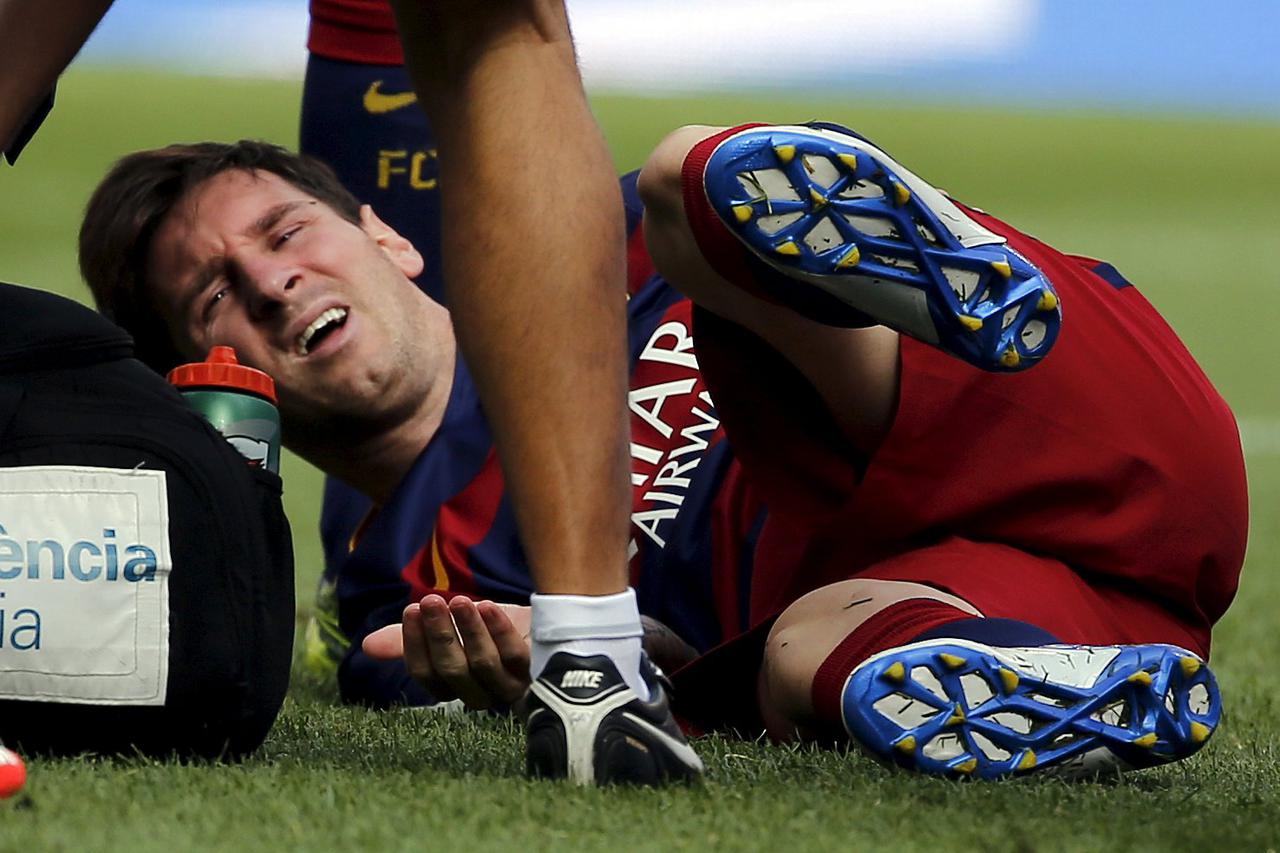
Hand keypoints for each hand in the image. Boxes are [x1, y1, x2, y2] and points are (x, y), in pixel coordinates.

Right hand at [363, 595, 530, 709]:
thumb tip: (366, 645)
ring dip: (468, 630)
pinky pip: (514, 655)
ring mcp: (510, 685)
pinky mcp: (536, 671)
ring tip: (459, 600)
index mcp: (454, 689)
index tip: (411, 610)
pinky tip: (487, 607)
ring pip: (483, 664)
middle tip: (429, 601)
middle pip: (452, 671)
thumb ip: (412, 637)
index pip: (426, 675)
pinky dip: (499, 630)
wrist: (544, 621)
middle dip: (439, 635)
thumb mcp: (452, 629)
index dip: (415, 645)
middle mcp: (481, 694)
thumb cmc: (491, 628)